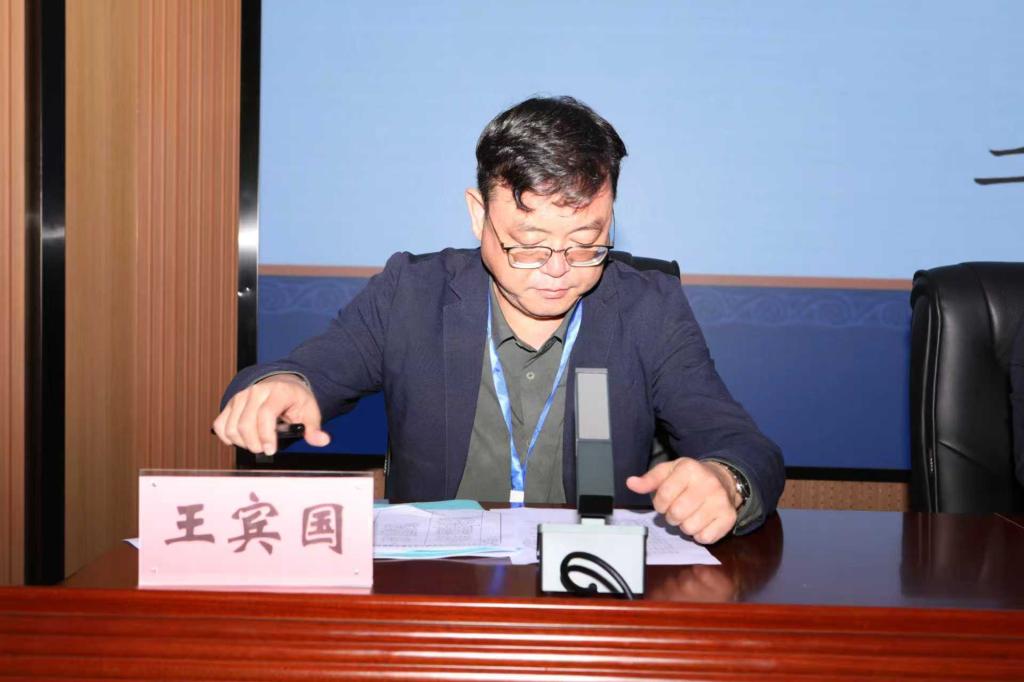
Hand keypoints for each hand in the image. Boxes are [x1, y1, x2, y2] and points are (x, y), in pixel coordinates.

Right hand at [211, 374, 329, 454]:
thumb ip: (314, 428)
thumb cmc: (296, 400)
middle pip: (245, 423)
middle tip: (265, 450)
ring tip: (256, 444)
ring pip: (231, 426)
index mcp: (278, 392)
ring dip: (242, 442)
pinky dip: (227, 436)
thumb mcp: (310, 411)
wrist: (283, 384)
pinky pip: (220, 424)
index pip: (266, 414)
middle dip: (254, 443)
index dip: (266, 435)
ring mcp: (241, 397)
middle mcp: (256, 391)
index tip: (271, 450)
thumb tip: (322, 440)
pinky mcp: (231, 404)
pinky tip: (240, 440)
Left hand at [626, 458, 740, 544]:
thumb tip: (631, 483)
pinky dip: (699, 534)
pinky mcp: (729, 518)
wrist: (722, 479)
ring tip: (690, 514)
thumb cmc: (690, 477)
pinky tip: (702, 521)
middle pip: (676, 514)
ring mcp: (721, 501)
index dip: (659, 503)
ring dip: (685, 525)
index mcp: (689, 469)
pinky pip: (705, 538)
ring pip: (689, 528)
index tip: (665, 500)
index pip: (663, 496)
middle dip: (671, 516)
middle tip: (677, 509)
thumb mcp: (669, 471)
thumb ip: (649, 480)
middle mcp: (708, 483)